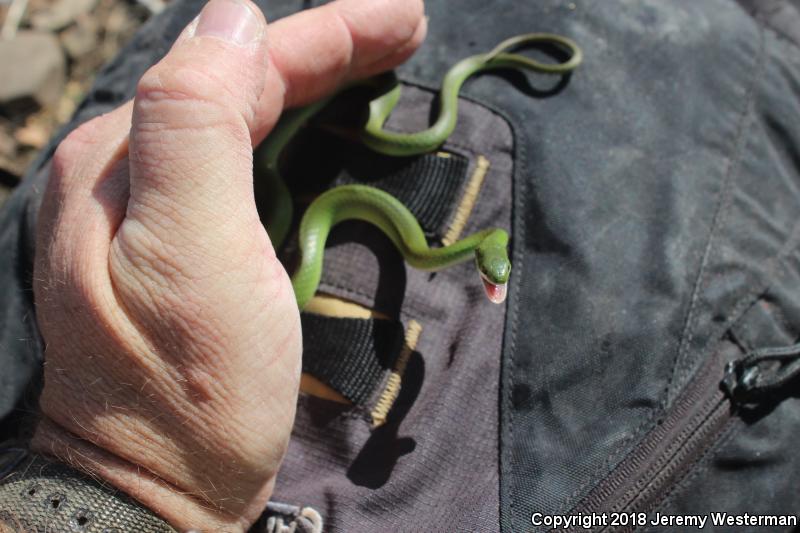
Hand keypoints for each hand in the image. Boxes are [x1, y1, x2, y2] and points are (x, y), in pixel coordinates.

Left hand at [31, 0, 425, 529]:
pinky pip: (240, 161)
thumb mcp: (187, 255)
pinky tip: (327, 120)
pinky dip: (293, 129)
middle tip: (406, 28)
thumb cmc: (187, 386)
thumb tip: (231, 18)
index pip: (236, 66)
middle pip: (239, 82)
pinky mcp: (180, 244)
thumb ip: (194, 124)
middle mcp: (127, 170)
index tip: (404, 19)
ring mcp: (151, 208)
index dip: (325, 34)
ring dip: (314, 80)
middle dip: (326, 47)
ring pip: (242, 116)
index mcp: (124, 160)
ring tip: (380, 59)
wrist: (159, 486)